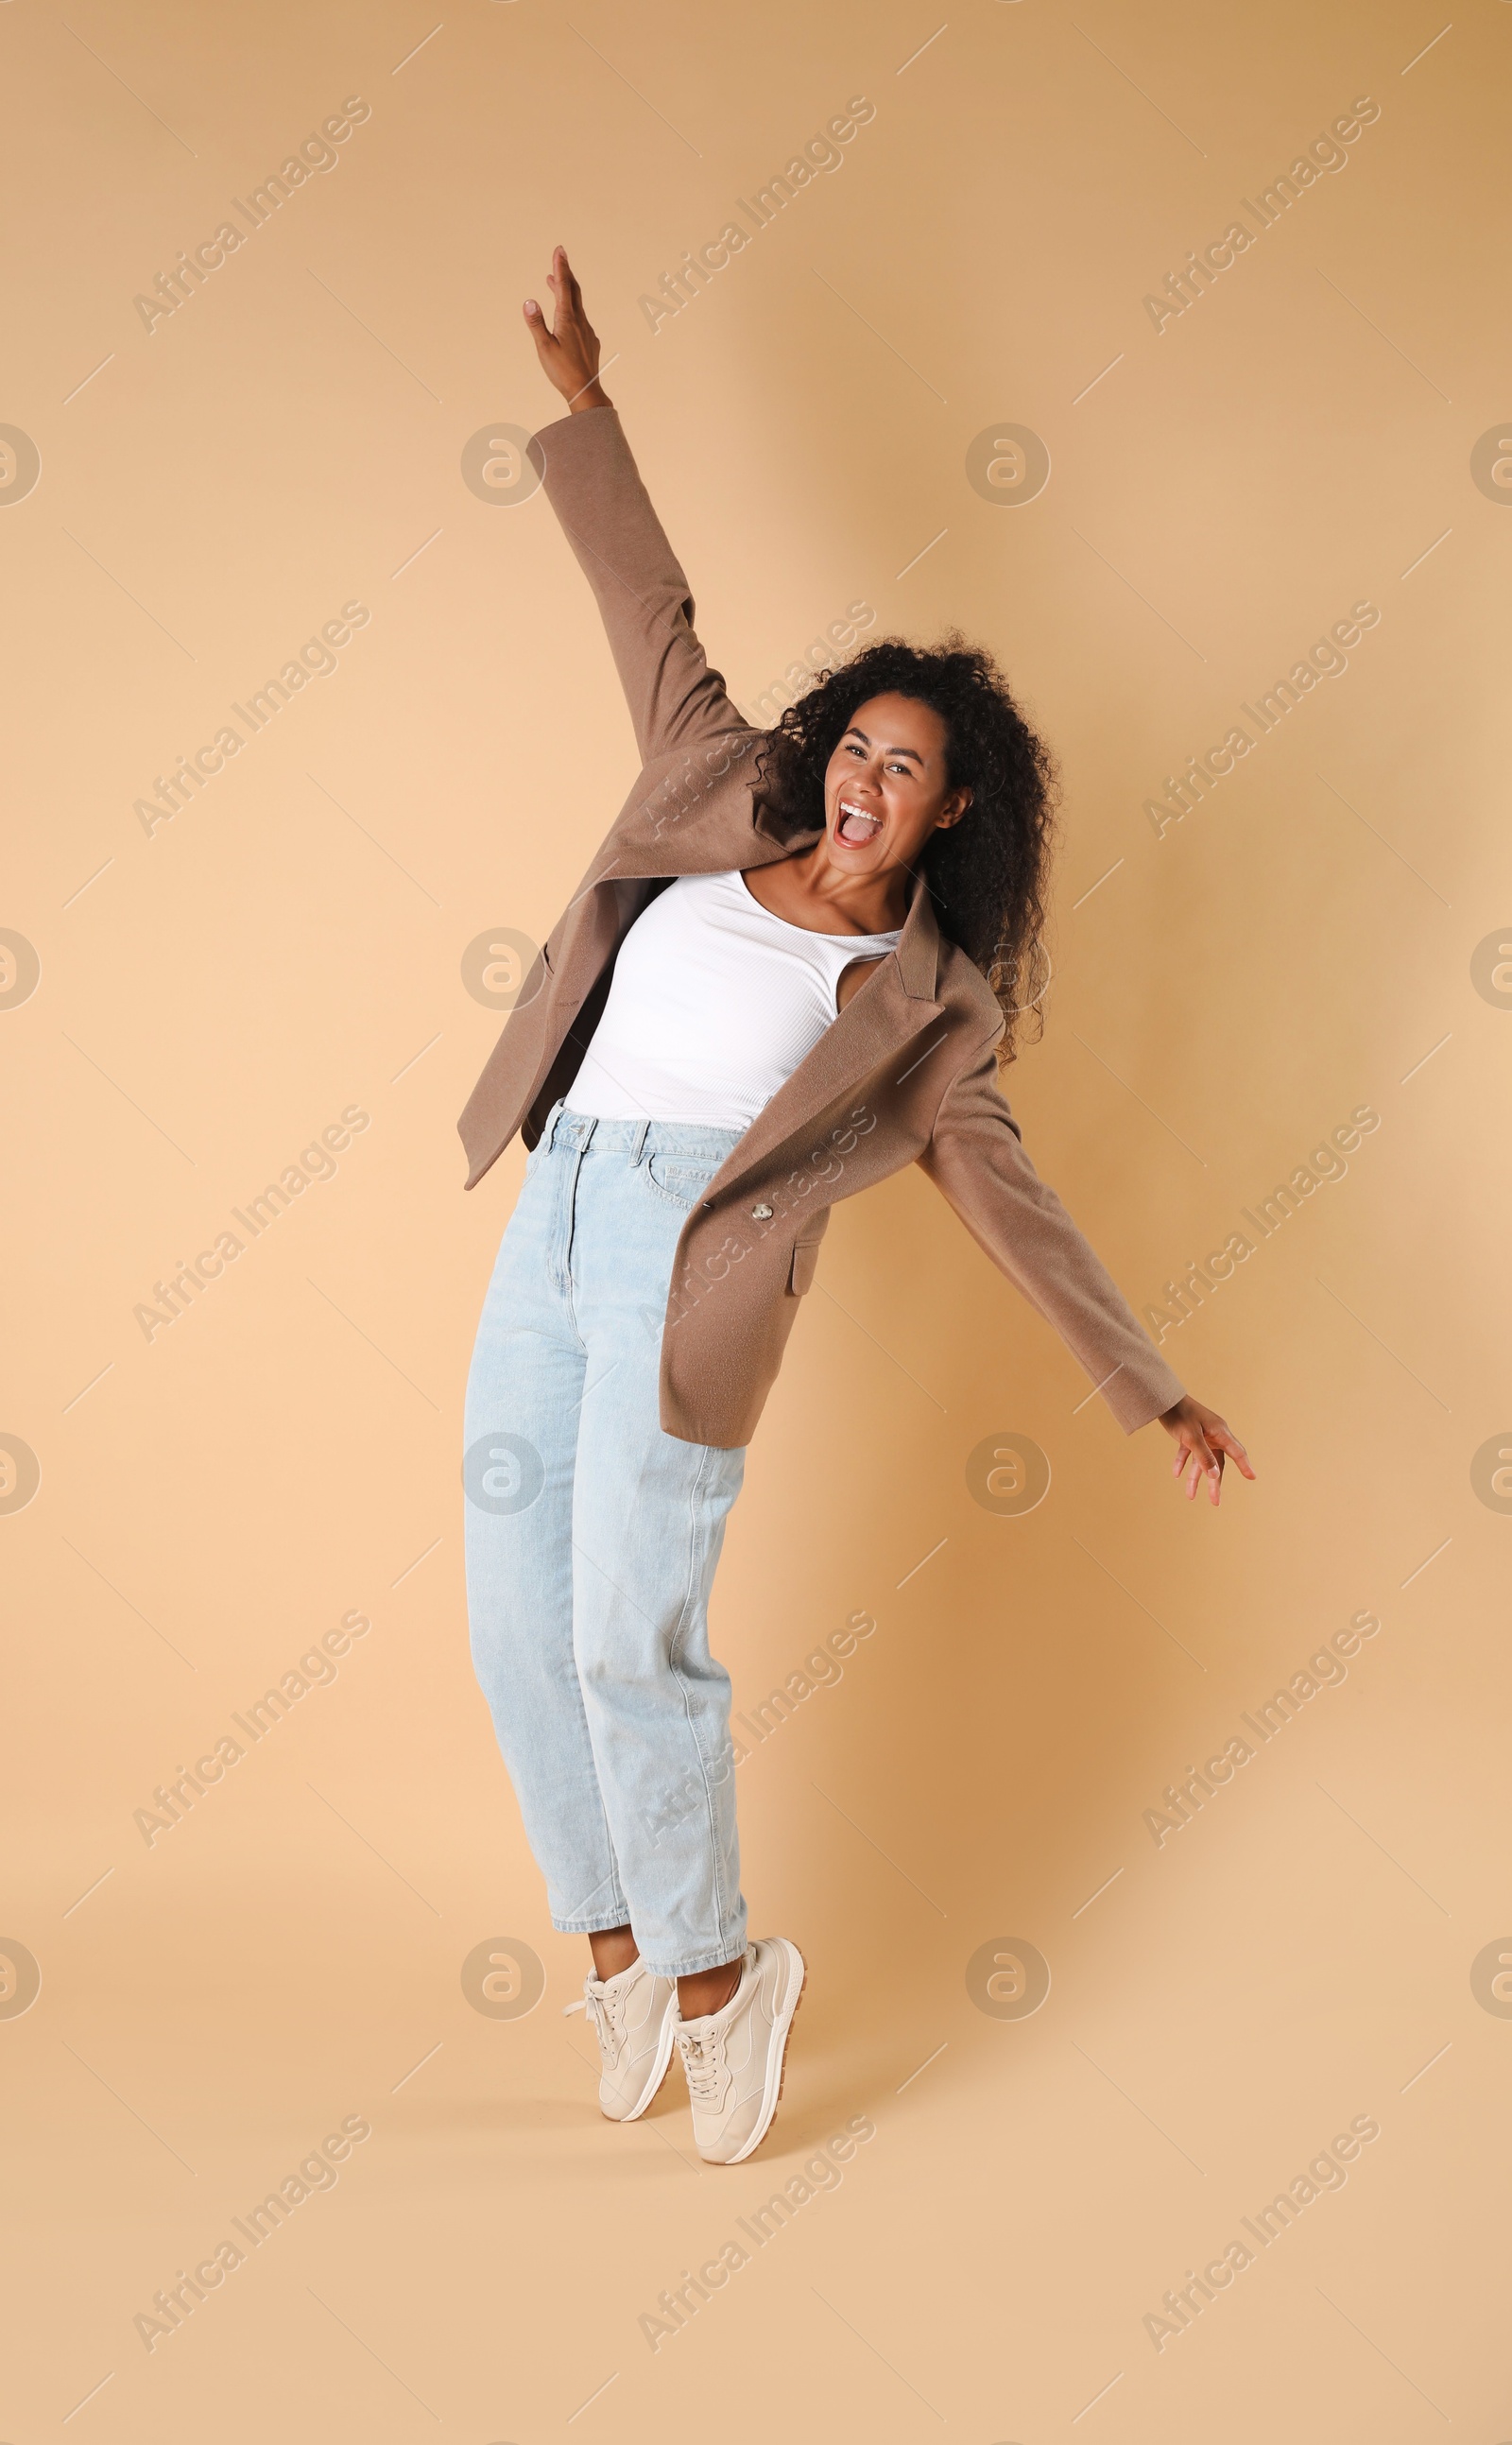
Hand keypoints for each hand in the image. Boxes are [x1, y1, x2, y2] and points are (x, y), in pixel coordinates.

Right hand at [523, 245, 611, 413]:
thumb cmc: (563, 372)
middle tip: (560, 257)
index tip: (560, 250)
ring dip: (566, 291)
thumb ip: (536, 323)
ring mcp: (587, 331)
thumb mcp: (544, 348)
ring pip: (576, 305)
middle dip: (565, 273)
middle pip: (574, 291)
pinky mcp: (590, 342)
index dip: (561, 267)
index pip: (564, 287)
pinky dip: (571, 308)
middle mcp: (580, 321)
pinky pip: (580, 318)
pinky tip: (567, 316)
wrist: (586, 391)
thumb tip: (529, 300)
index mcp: (568, 319)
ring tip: (553, 282)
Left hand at [1159, 1394, 1254, 1506]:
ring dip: (1195, 1478)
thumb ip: (1203, 1457)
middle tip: (1216, 1503)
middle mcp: (1214, 1434)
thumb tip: (1215, 1476)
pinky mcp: (1188, 1434)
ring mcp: (1202, 1435)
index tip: (1252, 1477)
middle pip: (1217, 1463)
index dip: (1245, 1465)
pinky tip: (1176, 1474)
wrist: (1163, 1398)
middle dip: (1215, 1483)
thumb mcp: (1192, 1438)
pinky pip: (1189, 1453)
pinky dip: (1183, 1463)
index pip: (1237, 1452)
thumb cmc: (1180, 1415)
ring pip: (1201, 1461)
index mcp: (1220, 1432)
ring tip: (1190, 1496)